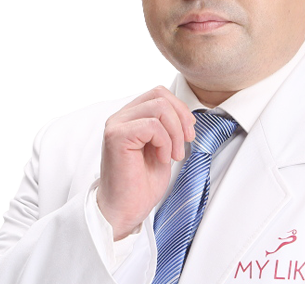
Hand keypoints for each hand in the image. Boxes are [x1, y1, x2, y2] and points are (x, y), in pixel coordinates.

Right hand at [96, 86, 195, 240]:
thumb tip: (184, 112)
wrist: (125, 210)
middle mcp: (121, 117)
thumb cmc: (141, 183)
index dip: (180, 109)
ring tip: (173, 155)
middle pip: (160, 95)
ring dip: (175, 132)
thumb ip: (167, 126)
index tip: (189, 132)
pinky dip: (165, 142)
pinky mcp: (116, 136)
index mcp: (131, 116)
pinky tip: (161, 159)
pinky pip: (152, 125)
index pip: (159, 93)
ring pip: (159, 107)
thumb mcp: (162, 147)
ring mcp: (116, 125)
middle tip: (185, 143)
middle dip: (181, 118)